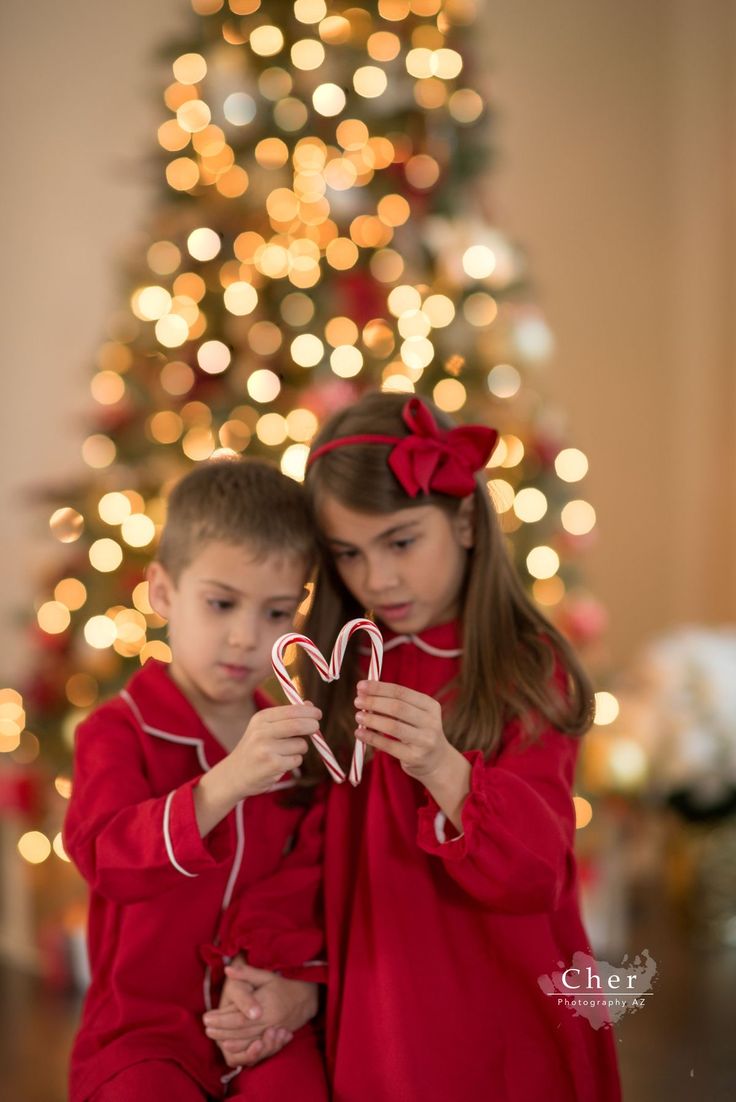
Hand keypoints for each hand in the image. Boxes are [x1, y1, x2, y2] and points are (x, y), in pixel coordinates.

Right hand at [194, 704, 321, 835]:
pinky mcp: (272, 765)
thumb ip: (287, 716)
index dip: (308, 711)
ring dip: (300, 749)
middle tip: (316, 728)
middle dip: (312, 725)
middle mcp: (262, 732)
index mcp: (261, 719)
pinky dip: (294, 761)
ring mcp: (266, 749)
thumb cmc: (254, 749)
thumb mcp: (264, 728)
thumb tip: (311, 705)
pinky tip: (280, 764)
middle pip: (298, 725)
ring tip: (285, 753)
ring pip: (300, 745)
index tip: (317, 714)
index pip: (291, 710)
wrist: (234, 774)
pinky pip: (297, 760)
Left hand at [204, 959, 318, 1067]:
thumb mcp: (267, 974)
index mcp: (266, 1004)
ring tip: (212, 1036)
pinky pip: (255, 1046)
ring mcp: (272, 1031)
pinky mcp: (274, 1038)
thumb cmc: (284, 984)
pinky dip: (241, 1048)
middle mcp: (269, 1020)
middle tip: (205, 1028)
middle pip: (241, 1030)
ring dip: (228, 1039)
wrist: (307, 998)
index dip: (222, 1018)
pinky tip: (229, 1046)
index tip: (206, 1017)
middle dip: (221, 1030)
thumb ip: (247, 973)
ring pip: (247, 1040)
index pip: (239, 1015)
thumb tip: (228, 970)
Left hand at [354, 680, 451, 780]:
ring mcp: (424, 741)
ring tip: (358, 716)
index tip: (360, 686)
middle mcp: (431, 722)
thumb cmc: (418, 732)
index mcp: (430, 705)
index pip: (401, 692)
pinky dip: (371, 738)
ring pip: (393, 727)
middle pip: (397, 707)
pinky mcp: (415, 757)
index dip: (379, 688)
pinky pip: (389, 746)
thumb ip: (394, 703)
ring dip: (372, 719)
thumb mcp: (415, 715)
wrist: (437, 761)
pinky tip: (359, 733)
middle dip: (374, 702)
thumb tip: (364, 692)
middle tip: (357, 701)